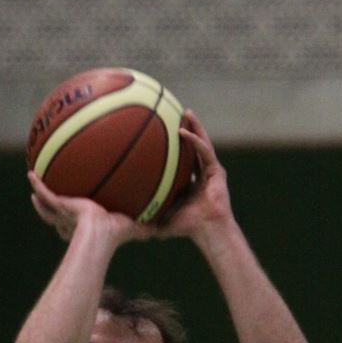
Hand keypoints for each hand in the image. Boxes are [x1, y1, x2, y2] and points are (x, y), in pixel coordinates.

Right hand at [28, 172, 151, 247]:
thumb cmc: (115, 236)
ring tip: (33, 183)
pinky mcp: (60, 205)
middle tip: (48, 199)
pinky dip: (38, 184)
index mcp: (86, 227)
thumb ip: (144, 227)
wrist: (99, 235)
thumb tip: (160, 230)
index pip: (77, 225)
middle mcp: (72, 221)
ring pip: (48, 204)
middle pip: (58, 214)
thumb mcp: (132, 228)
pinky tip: (31, 174)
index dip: (73, 222)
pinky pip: (46, 193)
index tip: (74, 215)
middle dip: (52, 208)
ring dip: (40, 196)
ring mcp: (64, 213)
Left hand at [156, 111, 233, 238]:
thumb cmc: (188, 227)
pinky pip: (204, 151)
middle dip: (187, 128)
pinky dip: (195, 141)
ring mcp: (211, 170)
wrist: (208, 230)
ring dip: (195, 126)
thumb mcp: (162, 218)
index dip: (176, 146)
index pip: (183, 159)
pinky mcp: (217, 171)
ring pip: (202, 142)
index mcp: (191, 181)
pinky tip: (184, 131)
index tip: (164, 133)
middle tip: (175, 114)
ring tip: (186, 112)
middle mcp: (202, 173)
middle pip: (194, 145)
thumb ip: (147, 216)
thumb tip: (124, 221)